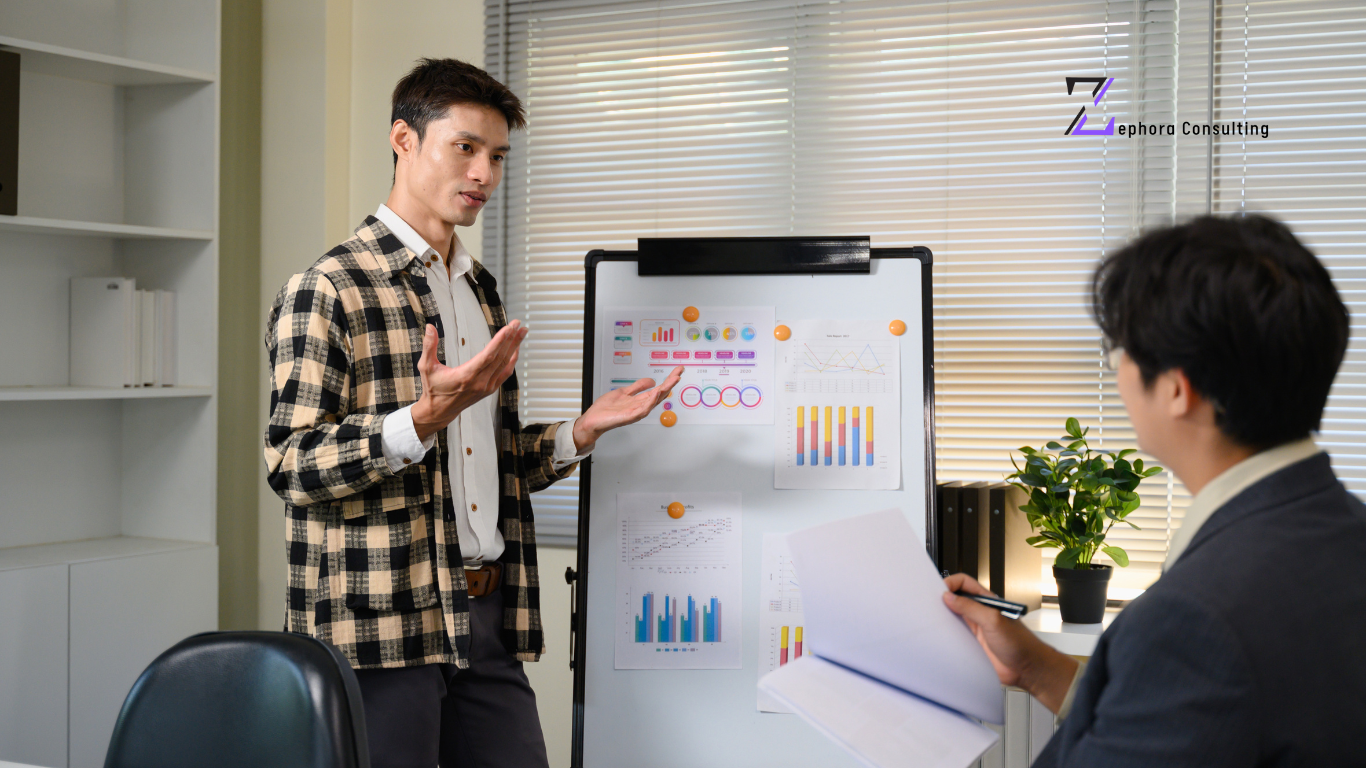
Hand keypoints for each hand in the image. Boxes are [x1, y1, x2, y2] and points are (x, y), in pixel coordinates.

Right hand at [411, 320, 526, 440]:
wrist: (439, 411)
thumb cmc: (433, 389)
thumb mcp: (426, 366)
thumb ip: (429, 346)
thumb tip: (429, 328)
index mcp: (466, 376)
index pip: (488, 356)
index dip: (500, 341)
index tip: (509, 328)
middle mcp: (480, 382)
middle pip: (500, 357)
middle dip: (511, 339)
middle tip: (518, 323)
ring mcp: (487, 387)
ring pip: (505, 364)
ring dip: (514, 347)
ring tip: (522, 332)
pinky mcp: (490, 389)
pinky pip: (505, 373)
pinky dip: (512, 360)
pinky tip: (516, 349)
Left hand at [572, 366, 683, 450]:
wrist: (593, 419)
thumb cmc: (605, 409)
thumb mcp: (623, 392)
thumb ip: (637, 387)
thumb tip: (651, 380)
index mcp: (640, 400)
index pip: (658, 389)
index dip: (668, 380)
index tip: (677, 371)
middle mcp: (641, 406)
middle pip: (659, 394)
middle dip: (670, 383)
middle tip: (679, 373)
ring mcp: (636, 412)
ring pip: (654, 401)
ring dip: (664, 390)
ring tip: (672, 380)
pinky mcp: (630, 416)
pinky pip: (643, 409)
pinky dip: (651, 401)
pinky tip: (656, 392)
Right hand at [942, 573, 1078, 712]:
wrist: (1026, 669)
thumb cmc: (1020, 643)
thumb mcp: (994, 620)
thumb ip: (971, 608)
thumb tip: (949, 597)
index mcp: (986, 601)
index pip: (964, 583)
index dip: (951, 583)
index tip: (940, 591)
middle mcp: (978, 613)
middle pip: (955, 599)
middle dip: (943, 599)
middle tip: (932, 604)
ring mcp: (974, 629)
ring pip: (952, 618)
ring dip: (943, 618)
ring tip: (935, 620)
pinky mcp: (971, 644)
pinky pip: (953, 636)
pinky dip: (945, 636)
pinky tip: (941, 637)